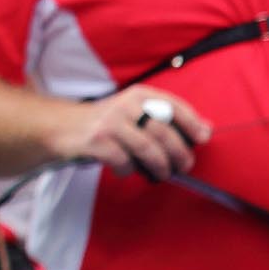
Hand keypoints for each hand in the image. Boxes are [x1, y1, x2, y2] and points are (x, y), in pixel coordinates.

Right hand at [54, 86, 210, 180]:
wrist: (62, 127)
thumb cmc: (105, 123)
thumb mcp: (134, 112)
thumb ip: (165, 117)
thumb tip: (206, 127)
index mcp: (138, 95)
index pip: (173, 106)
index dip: (192, 122)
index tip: (203, 138)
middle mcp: (125, 105)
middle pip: (163, 132)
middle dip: (179, 153)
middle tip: (185, 165)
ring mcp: (110, 123)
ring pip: (147, 149)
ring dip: (159, 166)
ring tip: (162, 174)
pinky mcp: (97, 141)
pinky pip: (123, 161)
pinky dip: (128, 170)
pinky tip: (125, 169)